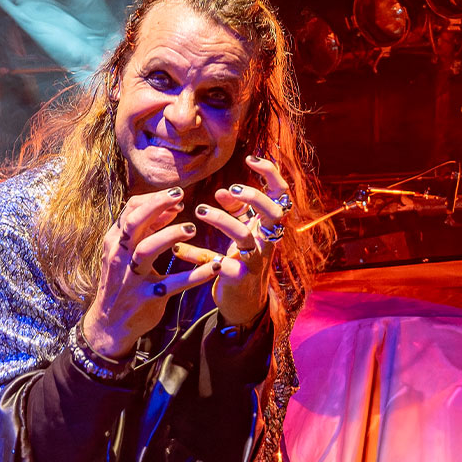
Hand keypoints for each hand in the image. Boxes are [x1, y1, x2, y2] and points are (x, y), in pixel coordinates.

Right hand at [82, 186, 220, 358]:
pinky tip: (215, 267)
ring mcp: (132, 277)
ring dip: (169, 236)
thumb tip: (169, 207)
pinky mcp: (147, 297)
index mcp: (116, 242)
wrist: (110, 324)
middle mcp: (120, 256)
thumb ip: (147, 231)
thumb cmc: (123, 282)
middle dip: (156, 205)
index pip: (130, 210)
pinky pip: (172, 284)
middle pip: (134, 222)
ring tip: (191, 228)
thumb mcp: (127, 254)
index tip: (176, 195)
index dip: (153, 199)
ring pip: (147, 250)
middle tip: (180, 196)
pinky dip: (194, 275)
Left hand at [175, 154, 289, 327]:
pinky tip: (180, 250)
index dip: (271, 174)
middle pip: (275, 213)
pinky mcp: (239, 278)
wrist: (242, 303)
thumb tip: (222, 191)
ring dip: (222, 221)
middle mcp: (268, 241)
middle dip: (254, 197)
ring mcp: (255, 260)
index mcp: (268, 226)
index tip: (250, 158)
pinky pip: (219, 262)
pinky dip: (197, 254)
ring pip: (245, 236)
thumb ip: (234, 211)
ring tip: (200, 210)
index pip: (281, 194)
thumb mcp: (241, 232)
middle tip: (231, 189)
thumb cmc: (241, 260)